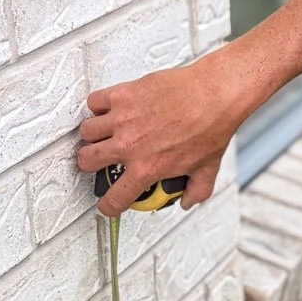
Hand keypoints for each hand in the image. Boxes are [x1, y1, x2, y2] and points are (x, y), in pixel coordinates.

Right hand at [77, 45, 250, 216]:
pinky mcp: (123, 95)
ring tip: (104, 133)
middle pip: (86, 160)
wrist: (215, 95)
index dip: (108, 205)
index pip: (114, 198)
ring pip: (86, 132)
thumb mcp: (207, 169)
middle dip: (90, 164)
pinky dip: (98, 107)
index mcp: (147, 168)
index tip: (108, 202)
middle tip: (99, 160)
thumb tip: (187, 201)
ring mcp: (123, 119)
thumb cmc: (212, 126)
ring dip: (93, 135)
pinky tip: (110, 109)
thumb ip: (196, 191)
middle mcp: (130, 145)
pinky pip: (94, 102)